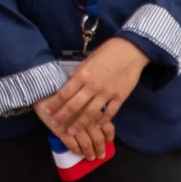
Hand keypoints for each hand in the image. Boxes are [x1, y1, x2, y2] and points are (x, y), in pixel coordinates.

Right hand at [35, 90, 114, 161]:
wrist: (45, 89)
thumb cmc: (66, 89)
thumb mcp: (84, 95)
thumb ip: (92, 106)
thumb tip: (98, 117)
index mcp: (94, 111)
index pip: (108, 128)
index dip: (108, 138)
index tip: (107, 143)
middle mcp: (87, 120)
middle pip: (98, 139)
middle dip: (100, 149)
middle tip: (100, 155)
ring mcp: (74, 127)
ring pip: (86, 145)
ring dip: (89, 153)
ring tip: (90, 157)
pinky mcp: (62, 131)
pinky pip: (72, 145)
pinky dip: (76, 150)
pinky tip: (78, 153)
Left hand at [39, 39, 142, 158]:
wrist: (131, 50)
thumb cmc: (108, 51)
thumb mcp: (88, 59)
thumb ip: (79, 72)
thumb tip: (69, 81)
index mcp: (83, 75)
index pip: (64, 93)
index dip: (55, 103)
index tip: (48, 110)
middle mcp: (93, 86)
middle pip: (74, 106)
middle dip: (63, 116)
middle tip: (55, 124)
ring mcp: (107, 93)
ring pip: (90, 113)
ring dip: (79, 124)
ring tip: (72, 131)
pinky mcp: (120, 97)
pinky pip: (110, 113)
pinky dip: (102, 120)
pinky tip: (96, 125)